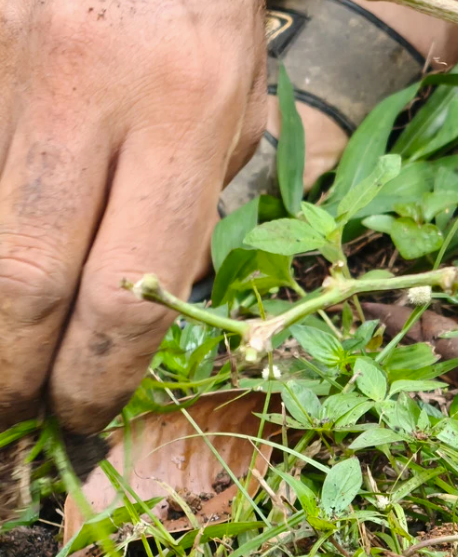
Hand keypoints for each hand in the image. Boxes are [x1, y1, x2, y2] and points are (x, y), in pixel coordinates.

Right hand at [0, 1, 264, 432]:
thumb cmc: (203, 5)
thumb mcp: (234, 94)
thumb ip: (190, 192)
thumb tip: (142, 297)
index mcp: (186, 105)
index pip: (131, 283)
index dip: (99, 372)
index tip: (85, 414)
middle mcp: (88, 88)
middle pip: (21, 275)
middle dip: (11, 368)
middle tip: (13, 414)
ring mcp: (8, 64)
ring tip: (1, 362)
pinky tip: (1, 278)